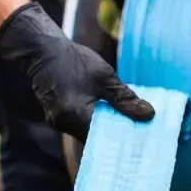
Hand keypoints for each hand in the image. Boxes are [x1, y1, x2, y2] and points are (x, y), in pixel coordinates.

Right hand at [0, 3, 153, 139]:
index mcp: (75, 114)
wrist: (42, 51)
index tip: (145, 137)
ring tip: (131, 125)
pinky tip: (112, 118)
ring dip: (107, 129)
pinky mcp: (57, 119)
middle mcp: (64, 124)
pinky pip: (81, 127)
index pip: (106, 137)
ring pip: (89, 134)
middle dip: (118, 135)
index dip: (126, 138)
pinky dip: (96, 124)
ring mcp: (58, 123)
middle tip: (142, 133)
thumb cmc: (74, 61)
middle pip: (97, 139)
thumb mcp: (105, 77)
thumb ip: (125, 98)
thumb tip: (148, 115)